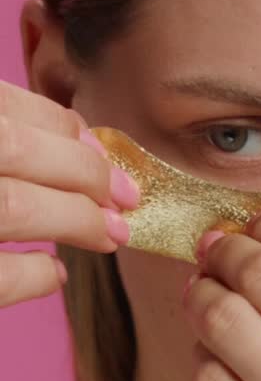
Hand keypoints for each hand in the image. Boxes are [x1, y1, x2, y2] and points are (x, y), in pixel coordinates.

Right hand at [0, 80, 139, 306]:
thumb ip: (11, 138)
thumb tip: (88, 148)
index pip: (6, 105)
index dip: (63, 128)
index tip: (104, 154)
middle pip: (15, 148)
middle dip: (84, 173)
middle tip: (128, 199)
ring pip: (14, 207)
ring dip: (76, 220)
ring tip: (111, 235)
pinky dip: (35, 276)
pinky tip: (54, 272)